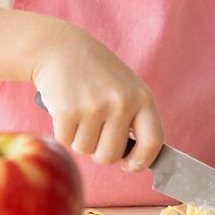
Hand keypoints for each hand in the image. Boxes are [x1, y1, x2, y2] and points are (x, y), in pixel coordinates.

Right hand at [29, 20, 162, 171]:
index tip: (130, 165)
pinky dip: (63, 131)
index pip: (153, 141)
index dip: (142, 160)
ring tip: (80, 111)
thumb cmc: (97, 74)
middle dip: (100, 150)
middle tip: (94, 128)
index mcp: (142, 97)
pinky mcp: (67, 111)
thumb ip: (134, 119)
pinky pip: (66, 141)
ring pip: (86, 150)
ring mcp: (94, 107)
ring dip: (80, 138)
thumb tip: (133, 161)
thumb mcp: (126, 88)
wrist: (61, 49)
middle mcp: (121, 102)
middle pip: (111, 155)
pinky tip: (66, 108)